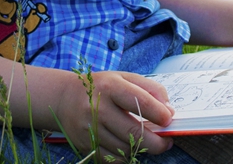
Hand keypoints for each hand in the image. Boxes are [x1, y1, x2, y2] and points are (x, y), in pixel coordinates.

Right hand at [56, 70, 174, 159]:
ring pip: (125, 148)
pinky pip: (112, 159)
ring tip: (150, 143)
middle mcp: (98, 108)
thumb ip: (149, 88)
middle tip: (166, 141)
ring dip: (142, 149)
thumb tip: (168, 108)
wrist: (64, 98)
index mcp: (110, 87)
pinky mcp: (85, 145)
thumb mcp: (124, 77)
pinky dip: (125, 156)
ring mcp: (90, 128)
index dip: (159, 113)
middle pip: (134, 132)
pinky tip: (131, 147)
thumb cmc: (100, 86)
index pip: (140, 102)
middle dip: (156, 141)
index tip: (169, 119)